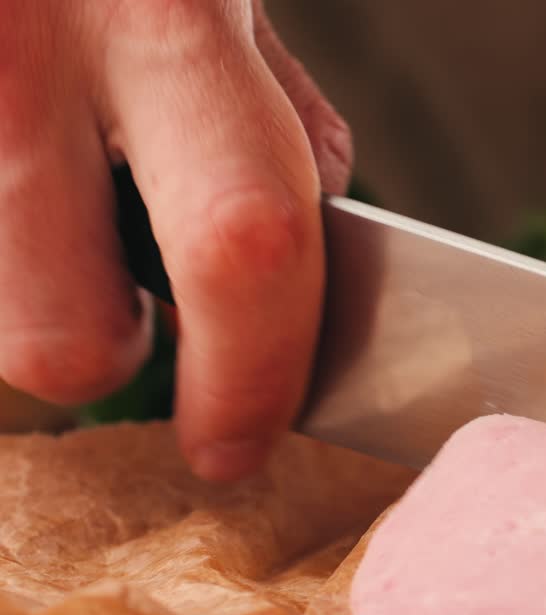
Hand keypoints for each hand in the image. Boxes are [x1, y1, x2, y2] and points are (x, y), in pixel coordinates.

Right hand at [0, 0, 352, 479]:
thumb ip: (267, 92)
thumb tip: (313, 217)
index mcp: (164, 9)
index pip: (247, 246)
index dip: (255, 374)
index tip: (240, 440)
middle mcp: (22, 50)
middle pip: (57, 339)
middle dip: (102, 354)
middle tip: (123, 298)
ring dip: (15, 282)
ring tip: (41, 184)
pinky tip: (5, 155)